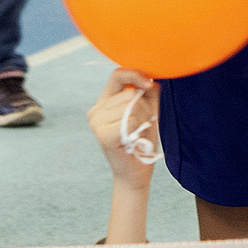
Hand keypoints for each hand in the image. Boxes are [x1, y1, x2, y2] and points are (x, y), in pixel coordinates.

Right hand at [88, 68, 161, 187]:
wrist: (136, 173)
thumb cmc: (142, 142)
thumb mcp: (148, 113)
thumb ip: (149, 94)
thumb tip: (152, 79)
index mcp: (105, 101)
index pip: (117, 75)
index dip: (135, 75)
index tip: (149, 84)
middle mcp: (96, 109)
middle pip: (130, 93)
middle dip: (144, 109)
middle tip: (141, 127)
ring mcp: (96, 121)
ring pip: (131, 107)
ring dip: (142, 121)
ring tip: (137, 135)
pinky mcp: (101, 134)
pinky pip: (129, 121)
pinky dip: (137, 131)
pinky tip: (132, 141)